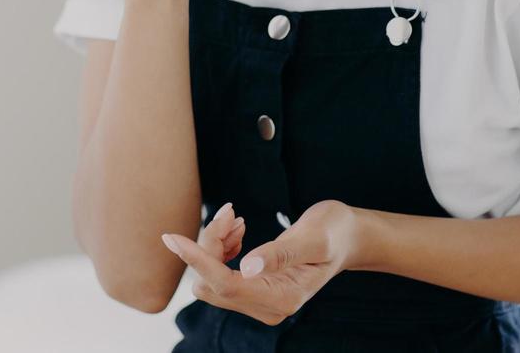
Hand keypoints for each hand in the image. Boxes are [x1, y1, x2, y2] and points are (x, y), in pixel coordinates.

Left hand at [162, 200, 359, 326]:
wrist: (347, 237)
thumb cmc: (335, 232)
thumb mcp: (314, 237)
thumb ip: (282, 253)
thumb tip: (247, 266)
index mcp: (282, 298)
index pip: (225, 284)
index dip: (197, 260)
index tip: (172, 237)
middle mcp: (267, 307)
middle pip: (212, 282)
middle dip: (211, 245)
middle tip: (230, 212)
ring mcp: (258, 301)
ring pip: (211, 278)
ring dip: (214, 245)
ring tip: (235, 218)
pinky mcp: (252, 290)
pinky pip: (219, 274)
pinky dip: (220, 249)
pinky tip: (236, 231)